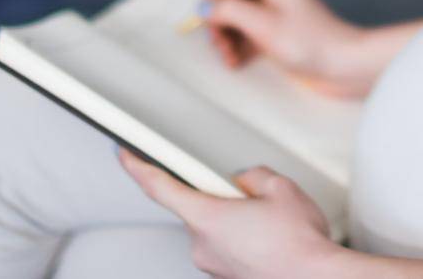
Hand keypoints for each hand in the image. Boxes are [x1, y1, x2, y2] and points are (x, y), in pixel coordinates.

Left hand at [118, 147, 340, 277]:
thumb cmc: (298, 244)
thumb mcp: (280, 188)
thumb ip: (252, 176)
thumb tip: (246, 181)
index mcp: (206, 217)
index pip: (159, 187)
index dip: (138, 167)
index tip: (125, 155)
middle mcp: (201, 245)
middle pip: (197, 206)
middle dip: (221, 194)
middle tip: (251, 194)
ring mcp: (212, 264)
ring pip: (215, 227)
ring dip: (234, 218)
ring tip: (269, 221)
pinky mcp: (225, 276)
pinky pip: (226, 246)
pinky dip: (243, 237)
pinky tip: (268, 237)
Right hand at [204, 0, 372, 97]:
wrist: (346, 67)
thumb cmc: (313, 43)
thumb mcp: (264, 25)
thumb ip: (229, 11)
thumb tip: (202, 7)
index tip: (221, 8)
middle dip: (217, 17)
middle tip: (220, 41)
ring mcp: (269, 13)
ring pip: (230, 15)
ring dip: (223, 36)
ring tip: (229, 57)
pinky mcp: (272, 35)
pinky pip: (242, 35)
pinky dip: (235, 48)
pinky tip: (237, 63)